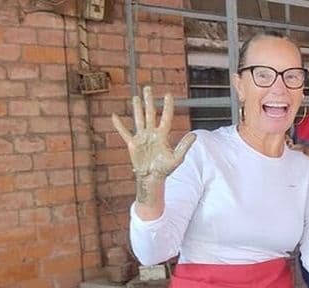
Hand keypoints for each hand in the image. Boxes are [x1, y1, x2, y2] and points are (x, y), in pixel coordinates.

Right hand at [112, 86, 195, 202]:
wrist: (152, 177)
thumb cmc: (166, 169)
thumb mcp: (177, 158)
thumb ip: (185, 146)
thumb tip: (194, 135)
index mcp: (163, 135)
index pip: (166, 117)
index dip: (167, 106)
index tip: (168, 94)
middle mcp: (152, 133)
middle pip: (150, 113)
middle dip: (149, 101)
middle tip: (148, 88)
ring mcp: (142, 137)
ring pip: (139, 119)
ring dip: (137, 108)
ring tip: (135, 97)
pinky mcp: (132, 143)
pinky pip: (124, 132)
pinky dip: (119, 125)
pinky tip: (114, 116)